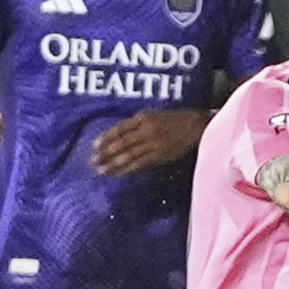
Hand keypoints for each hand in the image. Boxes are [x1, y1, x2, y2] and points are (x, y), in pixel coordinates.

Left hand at [91, 109, 205, 176]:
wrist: (195, 127)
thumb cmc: (174, 119)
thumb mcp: (153, 114)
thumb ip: (137, 123)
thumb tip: (118, 135)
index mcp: (143, 118)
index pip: (120, 129)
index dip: (106, 138)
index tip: (94, 146)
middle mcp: (147, 131)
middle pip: (122, 144)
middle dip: (106, 154)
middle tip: (93, 162)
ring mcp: (153, 145)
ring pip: (130, 156)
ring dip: (114, 165)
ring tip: (101, 171)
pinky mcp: (160, 156)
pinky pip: (141, 164)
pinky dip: (128, 169)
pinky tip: (119, 174)